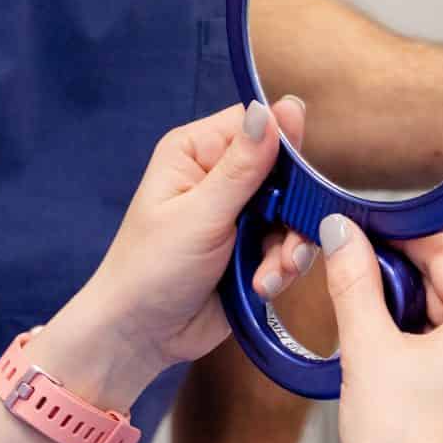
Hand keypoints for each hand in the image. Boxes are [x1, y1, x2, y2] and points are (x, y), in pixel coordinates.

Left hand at [44, 97, 317, 403]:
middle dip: (293, 212)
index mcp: (196, 151)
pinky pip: (290, 247)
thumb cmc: (152, 267)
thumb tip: (276, 109)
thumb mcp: (200, 214)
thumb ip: (243, 166)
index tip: (301, 179)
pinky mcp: (252, 249)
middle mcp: (219, 175)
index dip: (287, 147)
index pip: (258, 126)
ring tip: (268, 275)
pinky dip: (283, 269)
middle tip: (285, 243)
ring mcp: (239, 214)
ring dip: (290, 249)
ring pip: (295, 214)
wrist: (141, 333)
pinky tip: (262, 287)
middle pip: (287, 172)